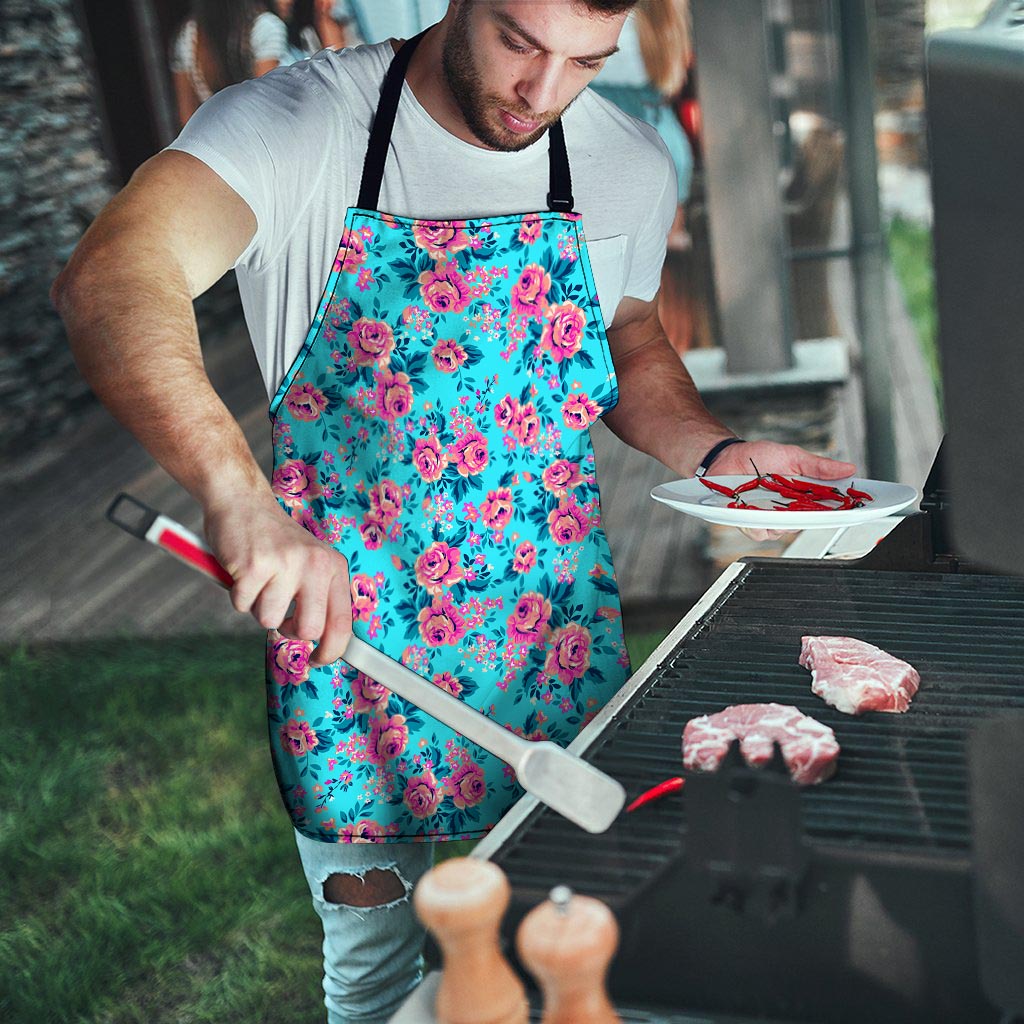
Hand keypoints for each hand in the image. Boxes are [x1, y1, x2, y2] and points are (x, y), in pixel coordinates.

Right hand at [203, 491, 351, 666]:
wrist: (242, 502)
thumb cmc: (274, 541)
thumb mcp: (309, 562)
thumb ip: (318, 597)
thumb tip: (323, 643)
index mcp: (333, 566)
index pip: (342, 622)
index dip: (332, 650)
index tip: (318, 660)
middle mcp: (315, 564)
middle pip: (308, 630)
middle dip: (289, 630)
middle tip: (279, 613)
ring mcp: (285, 564)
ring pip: (269, 620)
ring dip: (258, 607)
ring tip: (259, 580)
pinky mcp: (254, 566)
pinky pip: (242, 605)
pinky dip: (237, 595)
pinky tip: (242, 571)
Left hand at [707, 440, 856, 542]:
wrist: (727, 458)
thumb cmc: (759, 457)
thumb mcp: (793, 456)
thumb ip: (819, 466)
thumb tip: (848, 468)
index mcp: (804, 495)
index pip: (829, 508)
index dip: (843, 511)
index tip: (856, 509)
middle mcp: (790, 510)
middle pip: (808, 523)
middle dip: (809, 516)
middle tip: (804, 502)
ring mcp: (771, 518)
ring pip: (784, 531)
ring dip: (779, 518)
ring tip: (770, 499)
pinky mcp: (751, 523)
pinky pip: (760, 532)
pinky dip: (757, 522)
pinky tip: (752, 508)